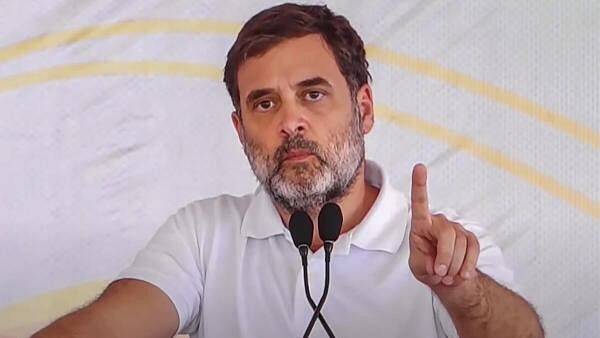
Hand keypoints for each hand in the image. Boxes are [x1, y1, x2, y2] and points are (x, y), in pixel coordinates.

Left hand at [408, 164, 479, 286]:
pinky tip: (461, 274)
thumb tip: (439, 262)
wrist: (446, 277)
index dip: (419, 185)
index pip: (420, 202)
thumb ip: (424, 263)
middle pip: (447, 234)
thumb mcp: (418, 267)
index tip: (419, 167)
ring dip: (454, 266)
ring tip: (447, 274)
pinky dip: (467, 266)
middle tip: (440, 272)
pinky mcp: (470, 238)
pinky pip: (473, 251)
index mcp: (421, 224)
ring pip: (461, 245)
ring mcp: (457, 229)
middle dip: (445, 257)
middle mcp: (440, 222)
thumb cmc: (427, 267)